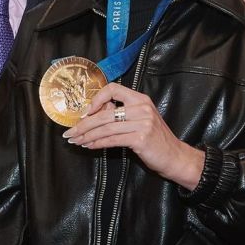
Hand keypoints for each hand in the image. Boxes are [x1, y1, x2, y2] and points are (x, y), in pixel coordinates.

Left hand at [64, 82, 204, 189]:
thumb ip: (121, 114)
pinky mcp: (140, 138)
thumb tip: (93, 115)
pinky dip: (97, 143)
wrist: (175, 156)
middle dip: (83, 124)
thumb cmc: (155, 139)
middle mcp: (141, 107)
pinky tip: (89, 146)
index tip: (85, 112)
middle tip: (70, 133)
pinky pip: (111, 140)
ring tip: (76, 141)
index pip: (113, 88)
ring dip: (86, 136)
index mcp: (140, 99)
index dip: (96, 99)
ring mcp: (142, 122)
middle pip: (104, 113)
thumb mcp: (141, 120)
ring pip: (105, 127)